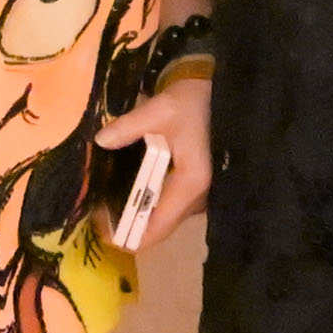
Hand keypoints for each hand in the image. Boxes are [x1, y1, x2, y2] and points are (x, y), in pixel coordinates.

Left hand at [102, 72, 213, 249]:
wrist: (234, 97)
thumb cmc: (200, 103)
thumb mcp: (162, 109)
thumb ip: (129, 126)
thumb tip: (100, 141)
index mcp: (189, 184)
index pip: (156, 227)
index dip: (128, 235)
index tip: (100, 229)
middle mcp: (199, 199)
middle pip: (159, 227)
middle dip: (129, 224)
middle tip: (98, 209)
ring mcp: (203, 196)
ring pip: (166, 217)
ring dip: (140, 213)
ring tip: (110, 198)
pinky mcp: (201, 188)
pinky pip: (173, 206)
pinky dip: (152, 203)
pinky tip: (134, 186)